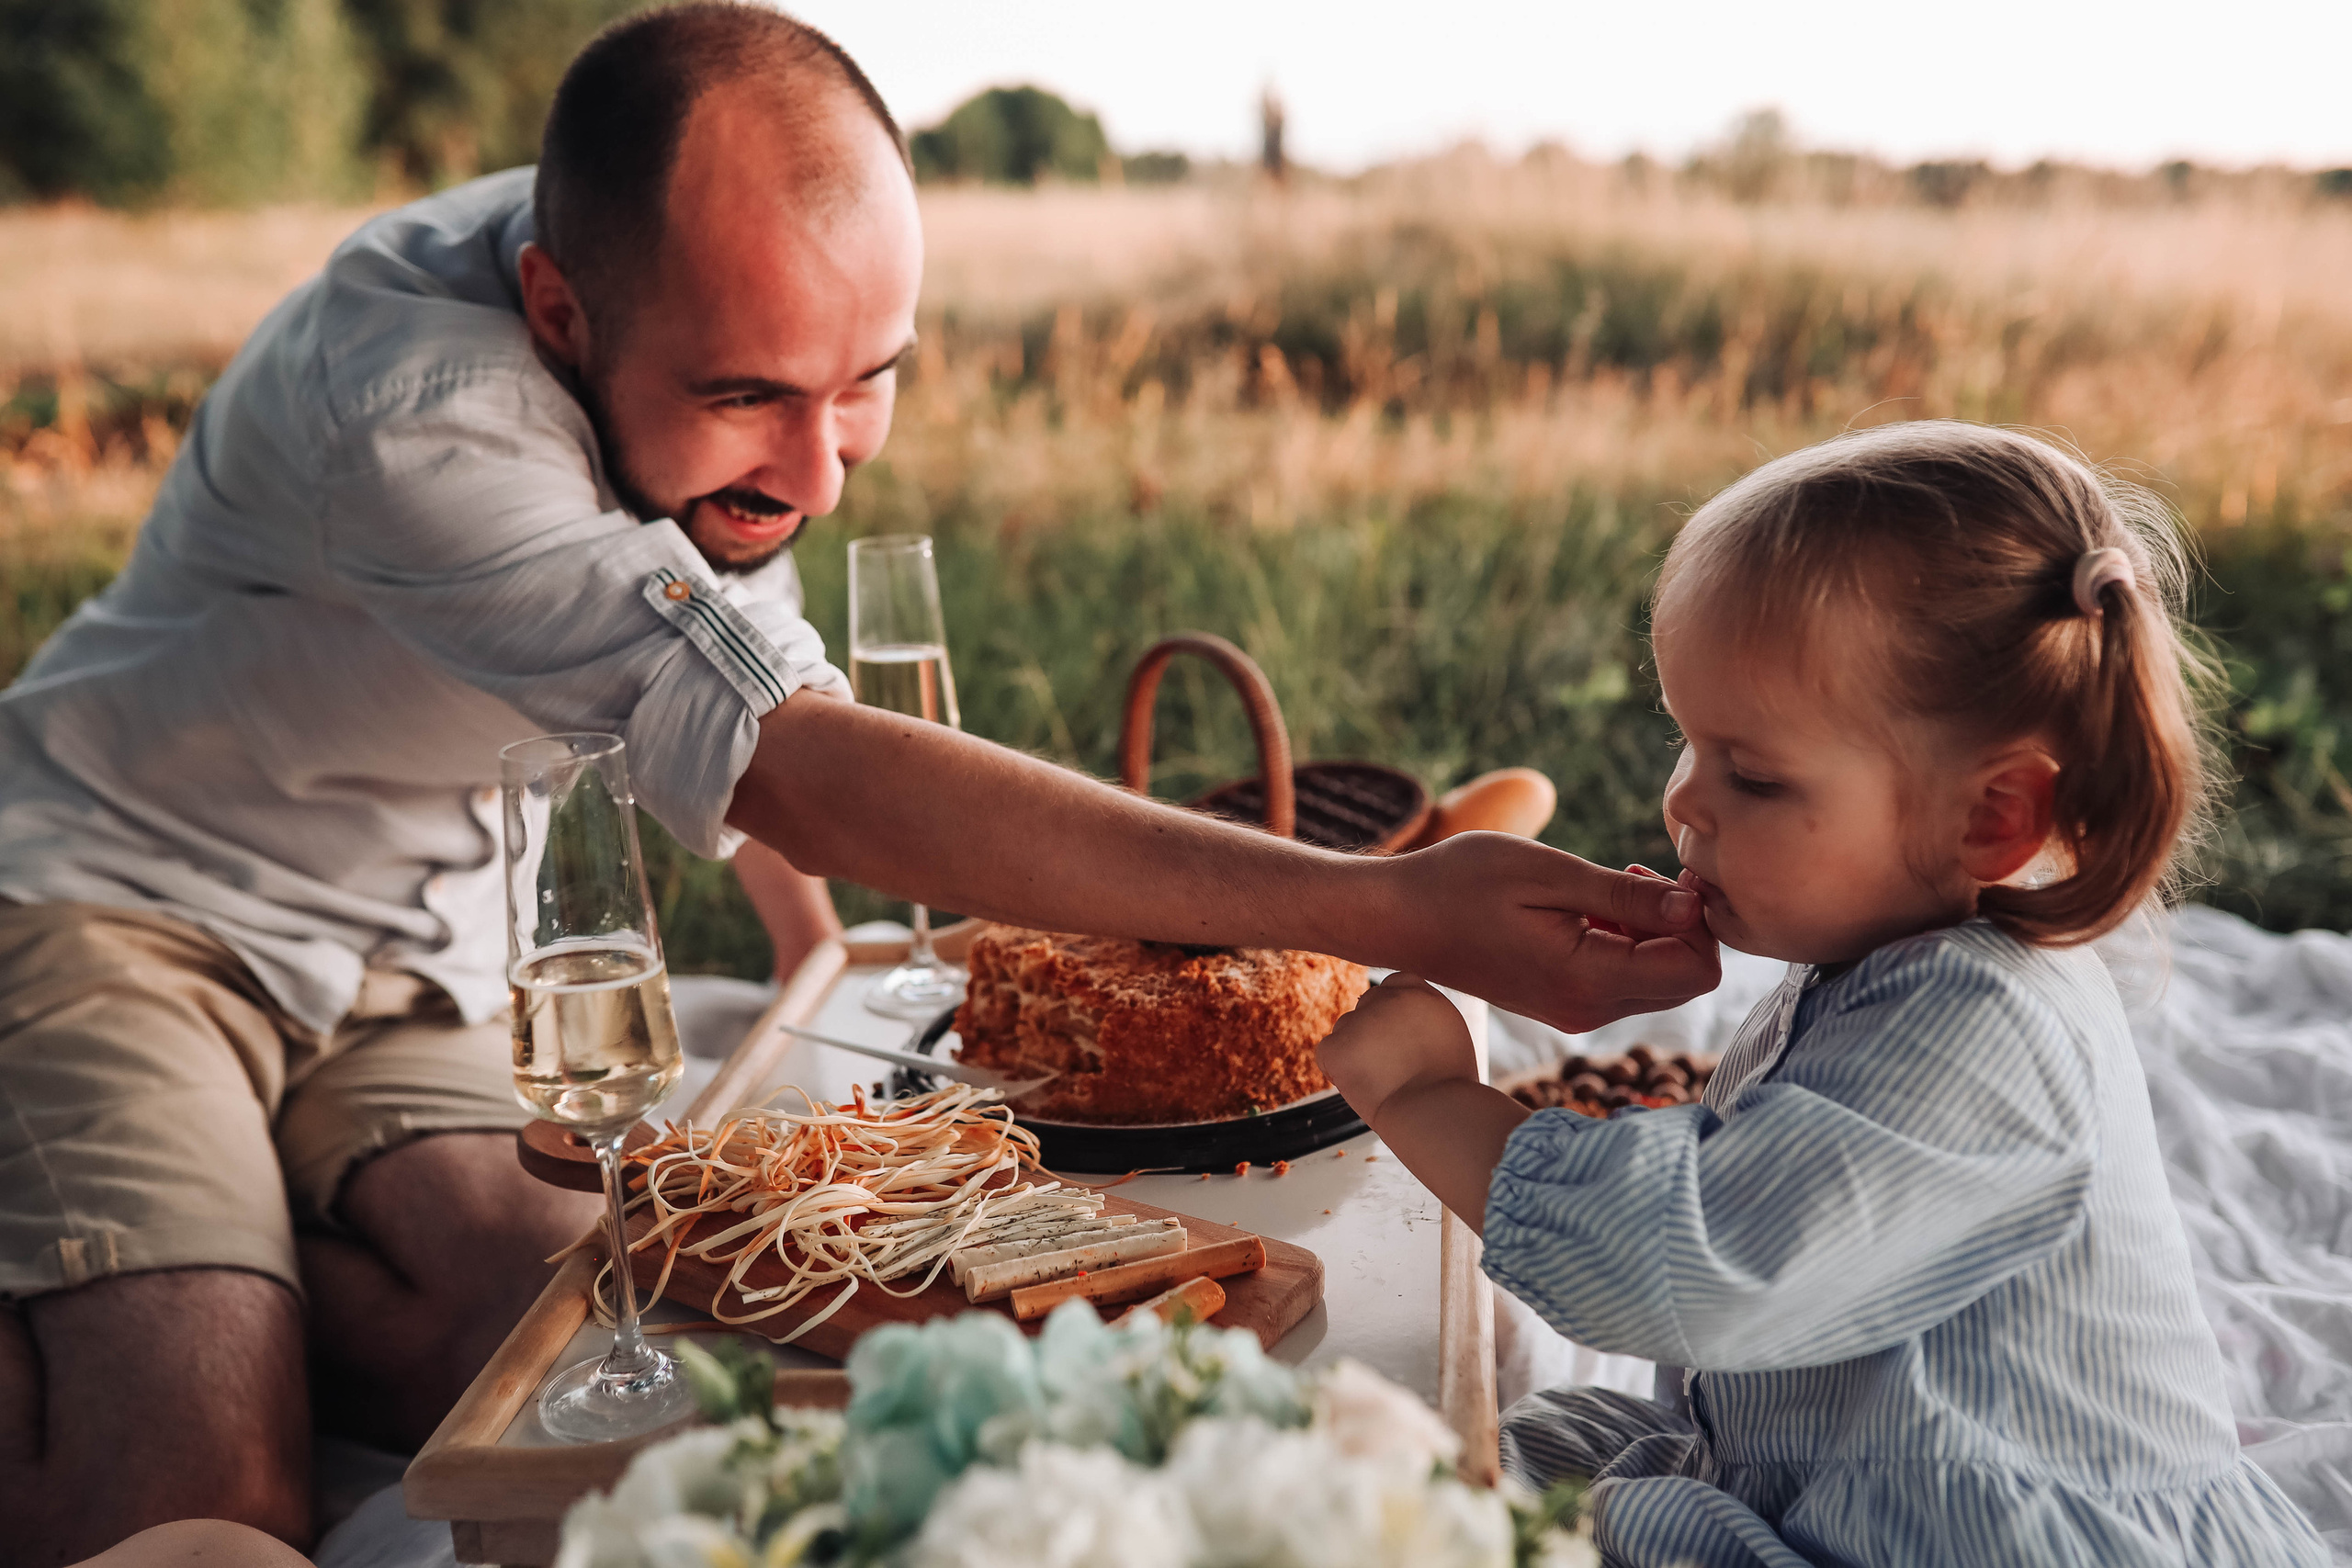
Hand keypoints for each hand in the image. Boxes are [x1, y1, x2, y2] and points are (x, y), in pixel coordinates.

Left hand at [1316, 972, 1477, 1126]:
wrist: (1435, 1111)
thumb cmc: (1449, 1087)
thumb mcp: (1450, 1038)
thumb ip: (1424, 1019)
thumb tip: (1403, 1021)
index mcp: (1419, 994)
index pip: (1394, 985)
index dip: (1391, 1011)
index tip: (1396, 1036)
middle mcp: (1389, 998)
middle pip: (1367, 1004)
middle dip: (1372, 1031)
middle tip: (1389, 1066)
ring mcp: (1361, 1019)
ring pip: (1346, 1029)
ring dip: (1356, 1051)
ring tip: (1383, 1081)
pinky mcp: (1339, 1044)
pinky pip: (1327, 1053)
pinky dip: (1337, 1071)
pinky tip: (1362, 1087)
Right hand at [1378, 833, 1720, 1032]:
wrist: (1397, 917)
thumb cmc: (1461, 883)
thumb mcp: (1548, 872)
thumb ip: (1627, 895)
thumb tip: (1695, 905)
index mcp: (1588, 979)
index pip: (1696, 968)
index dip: (1700, 918)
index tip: (1672, 873)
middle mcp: (1588, 1009)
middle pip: (1685, 978)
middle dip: (1682, 925)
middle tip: (1640, 873)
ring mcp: (1575, 1011)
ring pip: (1658, 980)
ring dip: (1653, 932)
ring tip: (1609, 886)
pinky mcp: (1563, 1003)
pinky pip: (1624, 980)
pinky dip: (1627, 943)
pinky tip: (1591, 907)